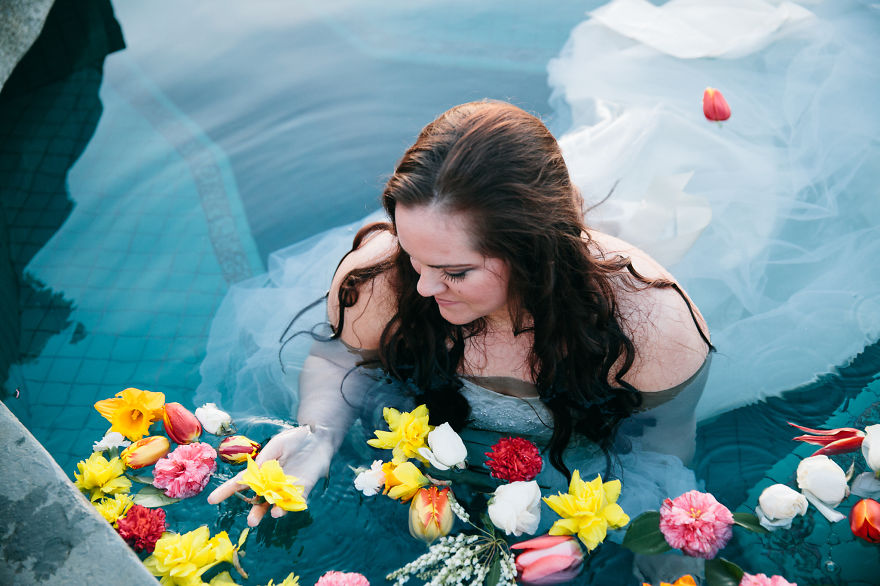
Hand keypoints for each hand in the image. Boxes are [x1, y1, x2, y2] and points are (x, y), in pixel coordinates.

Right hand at [207, 425, 333, 525]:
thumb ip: (266, 457)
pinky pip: (294, 502)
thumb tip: (254, 472)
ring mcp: (287, 487)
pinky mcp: (303, 489)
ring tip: (269, 516)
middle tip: (251, 522)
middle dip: (254, 511)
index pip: (241, 482)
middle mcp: (272, 482)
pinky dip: (288, 507)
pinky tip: (282, 510)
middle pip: (259, 499)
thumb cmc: (295, 439)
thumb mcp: (277, 444)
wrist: (319, 437)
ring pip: (275, 504)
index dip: (226, 491)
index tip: (212, 500)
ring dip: (270, 512)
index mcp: (261, 470)